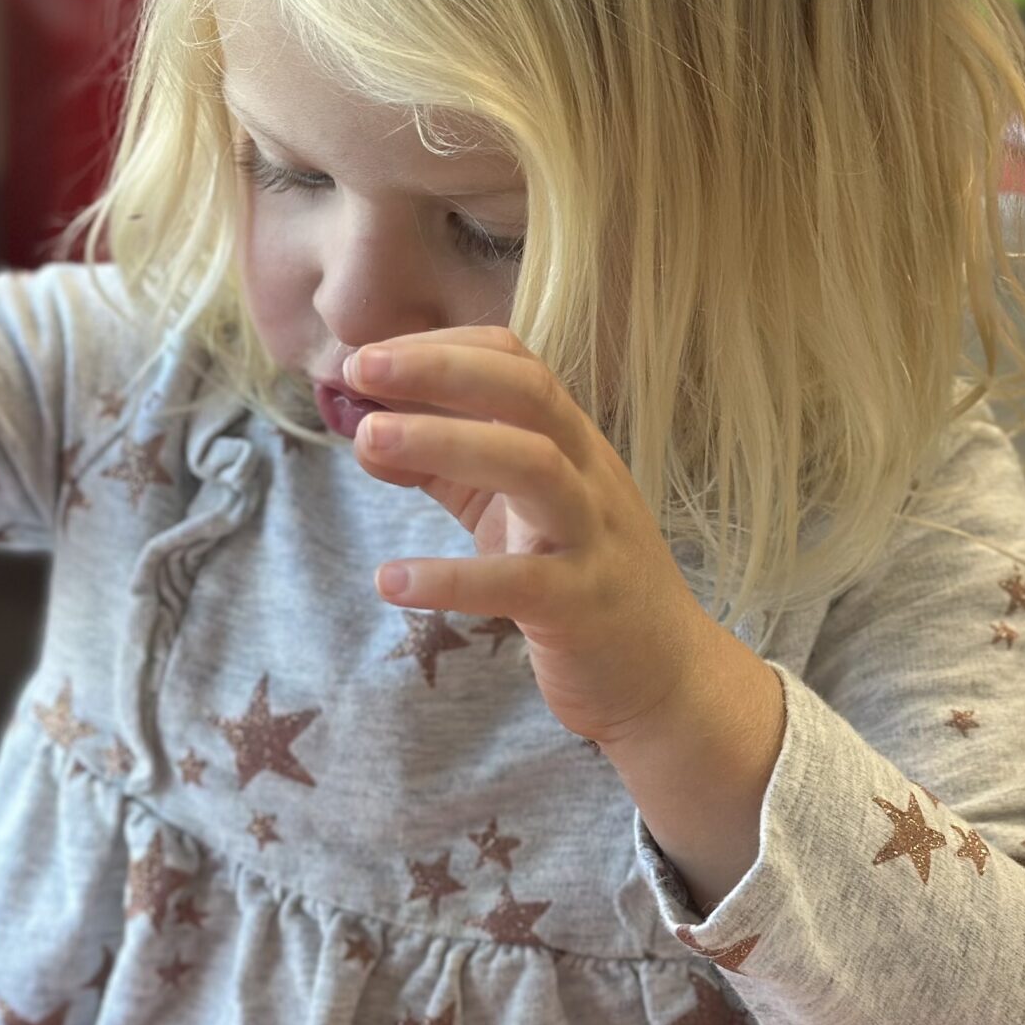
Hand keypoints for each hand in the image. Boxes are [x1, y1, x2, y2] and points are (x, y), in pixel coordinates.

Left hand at [346, 326, 783, 904]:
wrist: (664, 676)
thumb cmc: (576, 580)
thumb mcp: (511, 512)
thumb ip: (445, 469)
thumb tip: (366, 433)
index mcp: (572, 444)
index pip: (518, 363)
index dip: (443, 348)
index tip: (369, 356)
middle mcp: (590, 476)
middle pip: (529, 394)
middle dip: (442, 370)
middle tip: (359, 369)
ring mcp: (592, 538)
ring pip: (532, 466)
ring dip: (443, 442)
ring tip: (365, 441)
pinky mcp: (581, 607)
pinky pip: (516, 583)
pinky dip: (449, 579)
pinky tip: (390, 580)